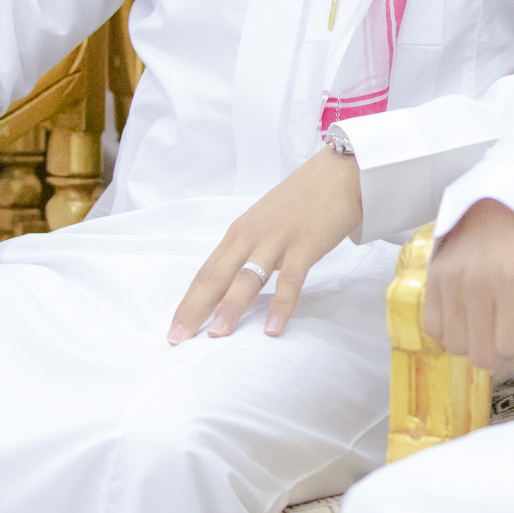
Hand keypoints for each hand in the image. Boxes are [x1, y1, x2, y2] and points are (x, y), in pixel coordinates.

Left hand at [168, 144, 362, 342]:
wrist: (338, 174)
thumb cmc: (303, 200)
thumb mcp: (266, 224)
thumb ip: (250, 250)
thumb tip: (233, 283)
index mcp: (239, 233)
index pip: (206, 272)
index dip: (188, 302)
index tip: (174, 329)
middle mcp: (250, 236)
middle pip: (216, 277)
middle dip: (194, 309)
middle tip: (178, 338)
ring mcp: (276, 240)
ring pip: (247, 279)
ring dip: (230, 308)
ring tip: (217, 336)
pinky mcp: (304, 245)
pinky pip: (290, 281)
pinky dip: (281, 306)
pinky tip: (274, 329)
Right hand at [423, 198, 513, 375]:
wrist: (505, 193)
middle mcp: (478, 284)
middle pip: (484, 354)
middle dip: (506, 354)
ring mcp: (451, 281)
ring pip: (457, 346)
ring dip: (479, 345)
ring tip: (495, 325)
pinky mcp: (434, 277)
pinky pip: (434, 328)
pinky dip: (453, 334)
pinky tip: (472, 320)